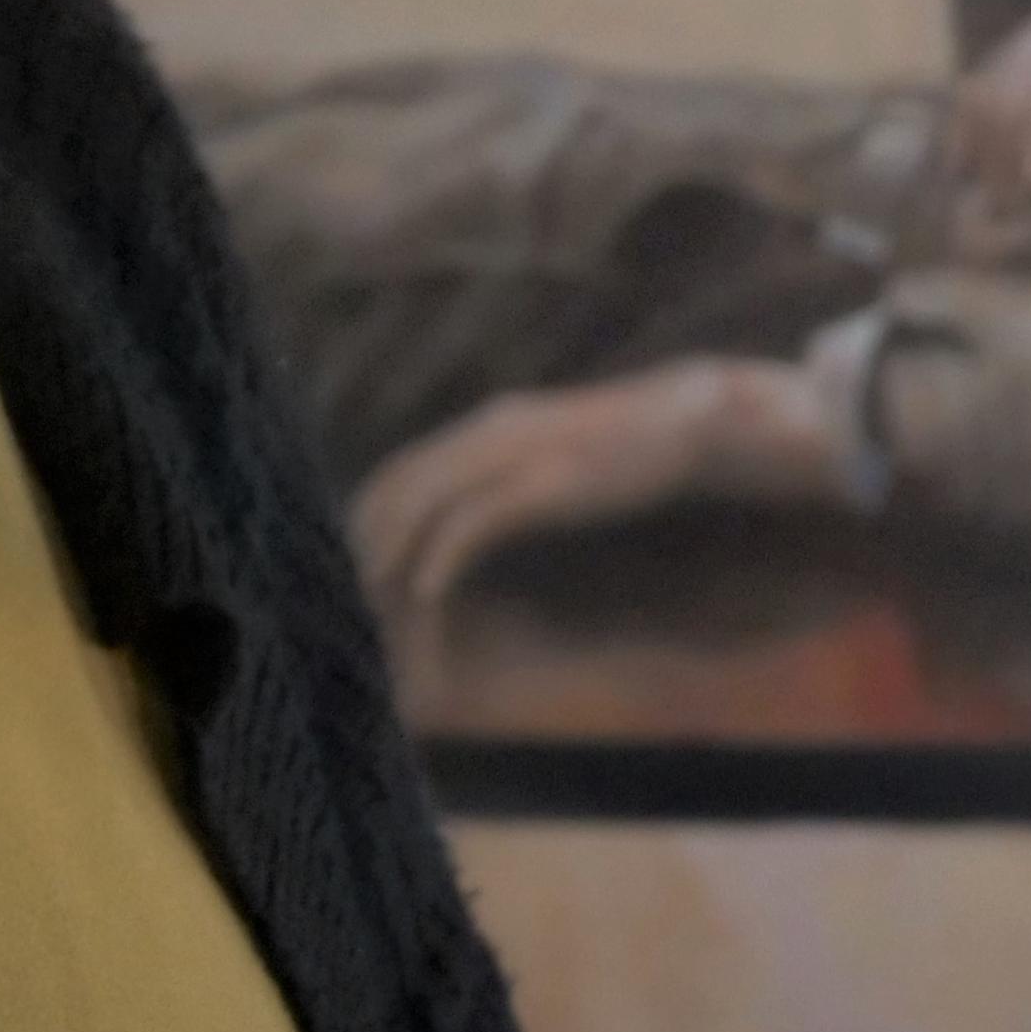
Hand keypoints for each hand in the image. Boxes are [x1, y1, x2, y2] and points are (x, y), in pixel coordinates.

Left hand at [344, 360, 844, 616]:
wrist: (685, 420)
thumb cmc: (615, 451)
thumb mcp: (544, 462)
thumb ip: (501, 482)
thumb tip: (465, 529)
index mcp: (478, 431)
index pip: (394, 476)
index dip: (363, 525)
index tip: (349, 574)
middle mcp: (482, 434)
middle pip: (392, 491)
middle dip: (360, 548)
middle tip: (346, 603)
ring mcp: (509, 454)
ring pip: (420, 508)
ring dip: (391, 562)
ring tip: (375, 611)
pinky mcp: (539, 482)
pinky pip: (471, 522)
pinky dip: (441, 557)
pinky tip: (429, 592)